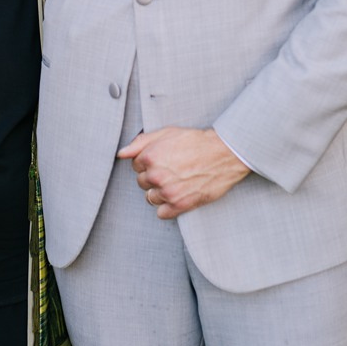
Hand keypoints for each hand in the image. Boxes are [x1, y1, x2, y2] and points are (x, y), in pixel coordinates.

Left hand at [116, 127, 249, 218]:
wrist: (225, 154)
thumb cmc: (197, 142)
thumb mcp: (168, 132)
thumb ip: (141, 142)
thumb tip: (121, 153)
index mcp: (150, 157)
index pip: (136, 166)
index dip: (149, 162)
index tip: (164, 159)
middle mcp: (156, 175)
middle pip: (142, 182)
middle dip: (153, 176)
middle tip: (172, 169)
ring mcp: (168, 192)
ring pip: (150, 198)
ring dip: (160, 191)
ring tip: (177, 181)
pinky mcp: (180, 205)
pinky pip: (162, 213)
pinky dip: (168, 206)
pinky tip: (179, 194)